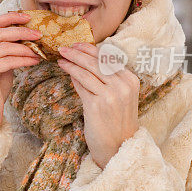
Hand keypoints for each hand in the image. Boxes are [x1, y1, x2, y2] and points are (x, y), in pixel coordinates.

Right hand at [0, 12, 41, 137]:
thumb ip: (3, 49)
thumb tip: (24, 33)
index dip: (8, 18)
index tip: (26, 17)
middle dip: (19, 30)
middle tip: (38, 32)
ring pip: (3, 46)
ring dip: (25, 46)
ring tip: (39, 49)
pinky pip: (7, 61)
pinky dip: (24, 59)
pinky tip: (35, 61)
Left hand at [57, 42, 140, 168]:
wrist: (118, 146)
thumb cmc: (116, 121)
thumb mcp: (117, 96)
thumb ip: (104, 79)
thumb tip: (82, 62)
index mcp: (130, 80)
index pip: (108, 57)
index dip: (90, 49)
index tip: (77, 44)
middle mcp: (122, 86)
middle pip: (96, 62)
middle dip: (77, 52)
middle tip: (64, 47)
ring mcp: (110, 95)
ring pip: (86, 71)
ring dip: (71, 62)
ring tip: (60, 57)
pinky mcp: (96, 105)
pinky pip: (81, 85)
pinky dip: (72, 76)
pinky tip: (65, 70)